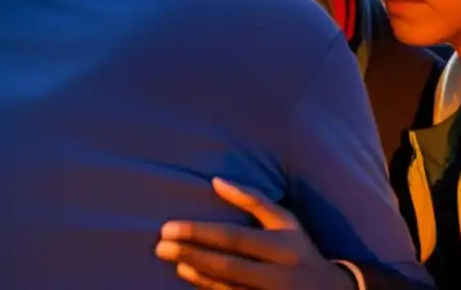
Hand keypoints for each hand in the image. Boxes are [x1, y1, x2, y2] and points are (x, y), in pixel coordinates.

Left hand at [155, 178, 355, 289]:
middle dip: (191, 253)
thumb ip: (252, 199)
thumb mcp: (285, 220)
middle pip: (227, 264)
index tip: (169, 227)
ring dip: (197, 274)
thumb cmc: (300, 248)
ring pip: (226, 287)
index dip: (200, 232)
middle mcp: (278, 272)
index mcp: (282, 243)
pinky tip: (190, 277)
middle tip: (160, 246)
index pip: (234, 237)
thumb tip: (215, 181)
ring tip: (172, 261)